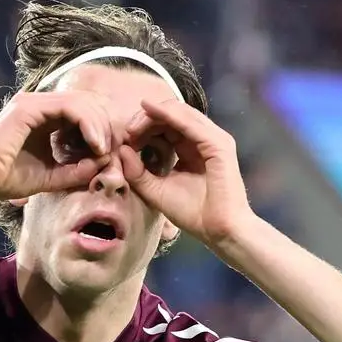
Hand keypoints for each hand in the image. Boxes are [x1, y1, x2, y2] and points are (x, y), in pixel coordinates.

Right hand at [0, 91, 113, 200]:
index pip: (83, 112)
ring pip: (82, 101)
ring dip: (99, 125)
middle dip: (105, 126)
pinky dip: (89, 124)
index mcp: (43, 117)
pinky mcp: (30, 107)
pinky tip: (95, 144)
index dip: (101, 130)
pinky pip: (71, 106)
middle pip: (87, 102)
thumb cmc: (6, 179)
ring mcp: (33, 103)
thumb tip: (104, 162)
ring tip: (104, 150)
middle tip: (112, 151)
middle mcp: (39, 105)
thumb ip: (76, 169)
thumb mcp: (51, 176)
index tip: (109, 154)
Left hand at [119, 98, 256, 245]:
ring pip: (179, 112)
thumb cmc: (193, 214)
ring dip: (153, 115)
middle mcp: (202, 140)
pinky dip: (168, 114)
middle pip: (171, 115)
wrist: (219, 230)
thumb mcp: (156, 191)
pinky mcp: (218, 143)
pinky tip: (150, 111)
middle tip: (127, 132)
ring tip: (133, 126)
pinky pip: (189, 122)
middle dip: (145, 119)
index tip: (125, 140)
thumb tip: (122, 149)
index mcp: (190, 149)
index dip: (143, 128)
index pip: (165, 126)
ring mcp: (212, 139)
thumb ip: (138, 172)